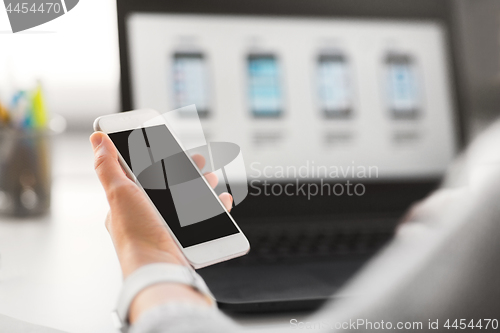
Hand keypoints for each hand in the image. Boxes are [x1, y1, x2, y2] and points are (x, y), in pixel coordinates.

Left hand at [90, 131, 232, 320]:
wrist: (160, 270)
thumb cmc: (137, 236)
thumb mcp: (119, 194)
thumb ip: (108, 166)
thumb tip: (98, 140)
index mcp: (127, 205)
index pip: (141, 175)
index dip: (156, 160)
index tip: (170, 149)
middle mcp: (146, 217)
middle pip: (168, 186)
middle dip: (185, 171)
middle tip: (198, 162)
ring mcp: (166, 228)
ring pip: (187, 201)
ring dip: (201, 186)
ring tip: (210, 179)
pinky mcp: (184, 240)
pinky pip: (203, 220)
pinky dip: (215, 208)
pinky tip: (221, 201)